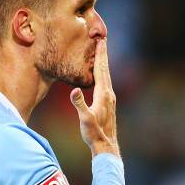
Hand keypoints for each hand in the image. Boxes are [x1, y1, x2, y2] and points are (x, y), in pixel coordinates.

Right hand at [70, 38, 119, 157]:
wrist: (105, 145)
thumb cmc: (94, 133)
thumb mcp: (84, 119)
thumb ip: (79, 103)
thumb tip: (74, 90)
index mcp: (103, 94)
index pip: (101, 69)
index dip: (100, 55)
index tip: (101, 40)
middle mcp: (109, 93)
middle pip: (105, 69)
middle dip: (103, 54)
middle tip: (102, 39)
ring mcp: (110, 98)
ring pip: (106, 75)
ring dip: (103, 63)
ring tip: (101, 52)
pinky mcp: (108, 103)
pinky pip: (105, 83)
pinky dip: (102, 73)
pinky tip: (100, 74)